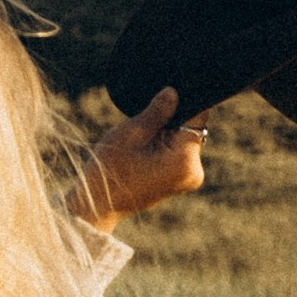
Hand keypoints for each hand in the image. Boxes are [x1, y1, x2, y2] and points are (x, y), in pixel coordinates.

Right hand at [73, 87, 208, 225]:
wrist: (99, 205)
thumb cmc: (110, 171)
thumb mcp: (131, 134)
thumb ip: (157, 111)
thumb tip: (173, 92)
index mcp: (185, 161)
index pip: (197, 116)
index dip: (182, 101)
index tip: (164, 98)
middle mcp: (194, 171)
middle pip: (190, 128)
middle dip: (171, 120)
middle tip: (144, 125)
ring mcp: (189, 178)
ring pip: (182, 139)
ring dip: (165, 133)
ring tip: (141, 142)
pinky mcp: (180, 181)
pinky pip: (177, 152)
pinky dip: (163, 146)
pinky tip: (144, 151)